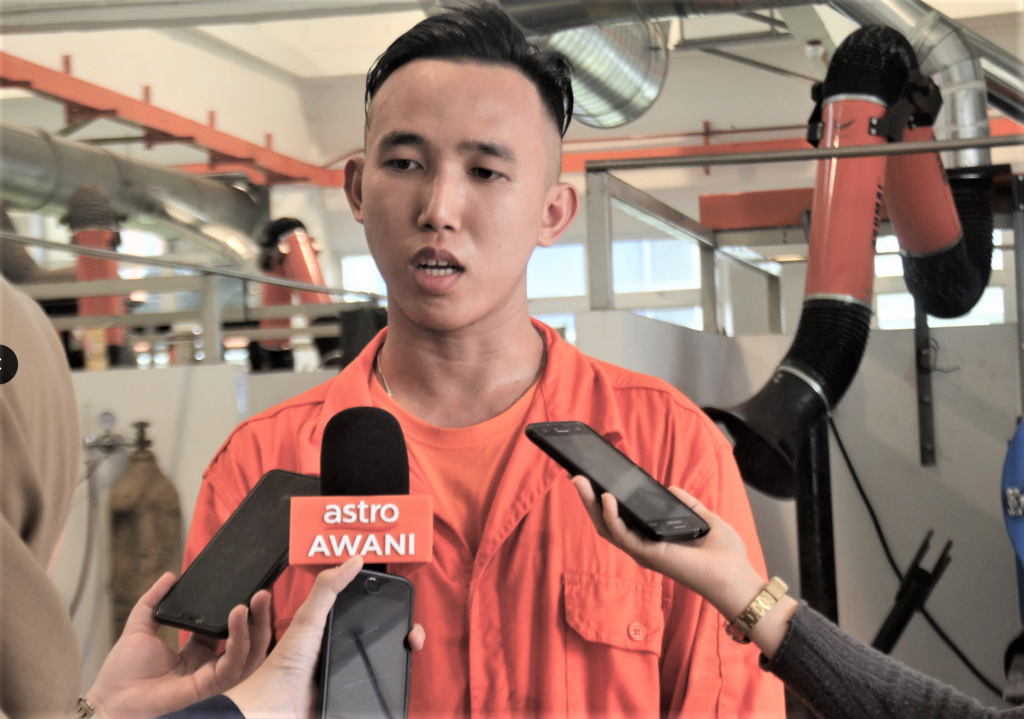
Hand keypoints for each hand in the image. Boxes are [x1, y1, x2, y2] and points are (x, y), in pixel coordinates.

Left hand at [86, 572, 272, 718]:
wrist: (110, 699)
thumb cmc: (122, 673)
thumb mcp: (140, 627)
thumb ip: (153, 601)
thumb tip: (169, 576)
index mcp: (197, 652)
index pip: (230, 629)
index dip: (243, 611)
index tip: (250, 590)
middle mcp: (209, 664)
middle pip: (247, 641)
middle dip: (260, 616)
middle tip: (264, 592)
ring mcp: (212, 677)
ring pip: (249, 653)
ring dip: (257, 626)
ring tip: (257, 600)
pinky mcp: (209, 687)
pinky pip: (233, 664)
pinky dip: (240, 640)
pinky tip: (237, 617)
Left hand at [226, 556, 426, 718]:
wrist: (280, 707)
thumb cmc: (287, 663)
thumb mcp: (309, 618)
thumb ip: (327, 588)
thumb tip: (354, 559)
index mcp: (331, 624)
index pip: (367, 606)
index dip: (387, 603)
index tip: (403, 603)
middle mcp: (342, 644)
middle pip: (383, 632)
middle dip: (404, 631)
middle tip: (412, 635)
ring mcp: (348, 668)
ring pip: (385, 656)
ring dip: (400, 653)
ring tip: (411, 648)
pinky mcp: (351, 689)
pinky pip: (377, 681)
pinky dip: (390, 677)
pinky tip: (399, 671)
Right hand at [570, 477, 766, 618]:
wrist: (735, 576)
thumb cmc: (724, 555)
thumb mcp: (704, 519)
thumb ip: (688, 504)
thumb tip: (671, 488)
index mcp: (653, 539)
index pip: (621, 520)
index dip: (603, 502)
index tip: (593, 481)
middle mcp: (643, 547)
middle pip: (605, 523)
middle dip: (588, 500)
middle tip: (576, 478)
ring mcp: (643, 552)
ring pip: (607, 528)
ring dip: (591, 505)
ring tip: (581, 483)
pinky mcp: (648, 555)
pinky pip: (622, 534)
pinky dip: (611, 516)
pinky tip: (607, 498)